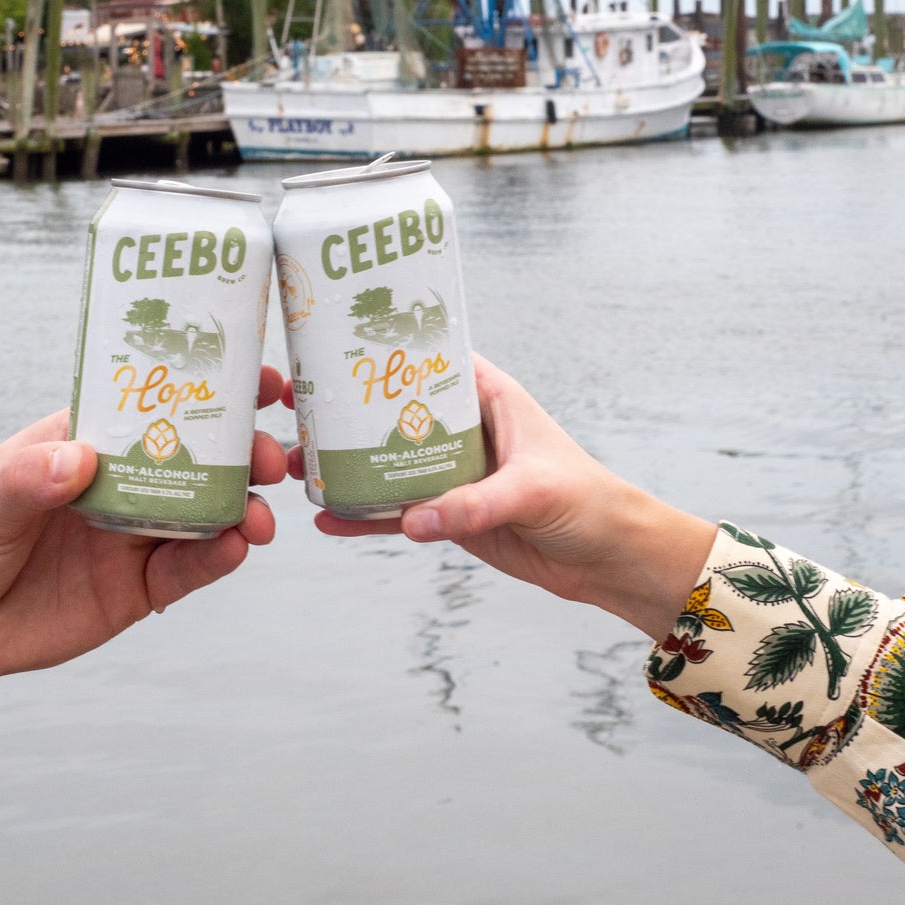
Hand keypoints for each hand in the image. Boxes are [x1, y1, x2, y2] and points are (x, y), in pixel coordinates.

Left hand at [0, 367, 287, 828]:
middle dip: (240, 453)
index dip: (207, 387)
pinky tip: (236, 548)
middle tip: (270, 459)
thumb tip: (79, 459)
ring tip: (260, 518)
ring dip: (240, 509)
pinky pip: (187, 571)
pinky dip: (217, 558)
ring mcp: (130, 538)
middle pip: (196, 458)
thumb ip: (28, 482)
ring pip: (204, 515)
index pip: (154, 402)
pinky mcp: (134, 591)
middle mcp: (117, 484)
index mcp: (84, 442)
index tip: (257, 379)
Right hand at [289, 356, 714, 639]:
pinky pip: (397, 512)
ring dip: (345, 465)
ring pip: (387, 461)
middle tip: (295, 409)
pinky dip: (364, 517)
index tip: (331, 346)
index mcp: (487, 395)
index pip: (428, 356)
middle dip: (346, 410)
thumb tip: (416, 519)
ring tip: (298, 466)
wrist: (609, 558)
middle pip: (393, 409)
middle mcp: (464, 427)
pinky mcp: (449, 514)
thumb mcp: (533, 491)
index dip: (382, 349)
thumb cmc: (588, 502)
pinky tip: (328, 520)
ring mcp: (453, 471)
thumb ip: (474, 504)